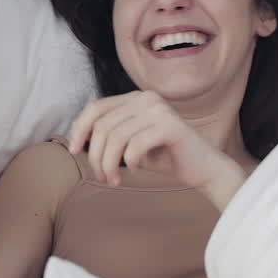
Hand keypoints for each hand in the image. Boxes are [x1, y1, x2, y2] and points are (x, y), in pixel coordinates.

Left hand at [65, 90, 245, 206]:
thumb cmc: (164, 157)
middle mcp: (146, 98)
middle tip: (102, 176)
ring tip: (114, 179)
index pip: (95, 107)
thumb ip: (108, 136)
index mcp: (135, 98)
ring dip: (109, 163)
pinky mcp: (170, 126)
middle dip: (96, 155)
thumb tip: (76, 139)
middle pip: (102, 125)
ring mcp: (159, 109)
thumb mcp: (129, 144)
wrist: (203, 169)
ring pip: (115, 137)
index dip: (79, 129)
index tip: (74, 151)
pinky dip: (130, 162)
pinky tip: (135, 170)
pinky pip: (135, 145)